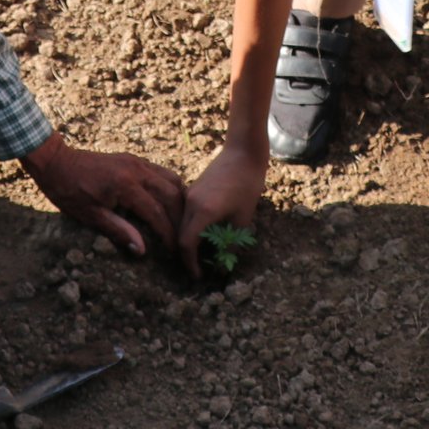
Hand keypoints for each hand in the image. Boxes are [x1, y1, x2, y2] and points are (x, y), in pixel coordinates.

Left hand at [19, 131, 184, 254]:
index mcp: (125, 186)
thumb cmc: (69, 191)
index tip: (174, 251)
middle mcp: (136, 170)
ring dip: (179, 200)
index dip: (168, 234)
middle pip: (171, 195)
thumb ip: (118, 231)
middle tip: (182, 238)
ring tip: (181, 221)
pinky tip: (170, 202)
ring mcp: (137, 162)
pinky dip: (170, 187)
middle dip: (179, 218)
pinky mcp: (134, 159)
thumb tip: (141, 250)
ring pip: (171, 179)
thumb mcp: (90, 216)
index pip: (156, 213)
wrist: (57, 162)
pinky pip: (161, 172)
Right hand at [175, 141, 266, 277]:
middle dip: (188, 255)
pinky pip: (186, 213)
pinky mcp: (192, 189)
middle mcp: (190, 203)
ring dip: (190, 240)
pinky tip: (205, 233)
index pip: (186, 244)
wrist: (243, 152)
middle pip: (181, 235)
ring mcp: (189, 194)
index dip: (190, 263)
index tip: (198, 276)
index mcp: (202, 211)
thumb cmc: (247, 183)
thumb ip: (231, 242)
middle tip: (201, 268)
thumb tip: (224, 264)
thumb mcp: (243, 217)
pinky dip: (192, 227)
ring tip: (204, 253)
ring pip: (182, 224)